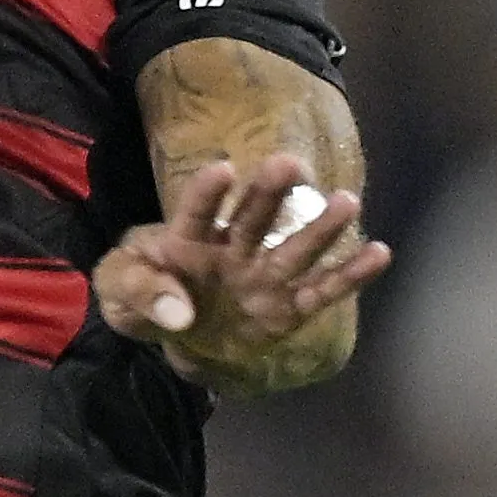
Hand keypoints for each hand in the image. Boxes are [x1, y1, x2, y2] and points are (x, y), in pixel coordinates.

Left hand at [92, 153, 391, 391]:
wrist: (168, 332)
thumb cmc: (139, 295)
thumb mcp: (118, 292)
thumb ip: (141, 293)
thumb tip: (179, 314)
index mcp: (184, 240)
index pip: (195, 212)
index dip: (207, 193)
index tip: (222, 169)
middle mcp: (230, 250)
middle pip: (252, 219)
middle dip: (269, 193)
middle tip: (289, 164)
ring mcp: (261, 277)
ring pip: (293, 249)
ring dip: (319, 227)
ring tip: (347, 201)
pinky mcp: (285, 307)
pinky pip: (320, 290)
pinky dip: (349, 275)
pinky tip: (379, 253)